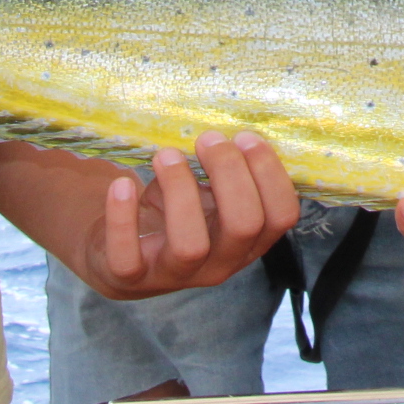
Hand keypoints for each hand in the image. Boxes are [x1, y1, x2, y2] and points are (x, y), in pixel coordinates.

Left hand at [77, 134, 300, 299]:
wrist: (123, 255)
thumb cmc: (177, 213)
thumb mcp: (210, 197)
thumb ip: (226, 174)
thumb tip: (233, 127)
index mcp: (248, 242)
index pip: (281, 216)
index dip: (269, 173)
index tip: (244, 136)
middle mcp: (220, 265)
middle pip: (243, 225)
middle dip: (229, 173)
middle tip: (206, 139)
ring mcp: (175, 275)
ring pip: (191, 244)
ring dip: (180, 190)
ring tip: (166, 155)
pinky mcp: (131, 277)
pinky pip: (128, 256)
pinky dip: (124, 216)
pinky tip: (123, 184)